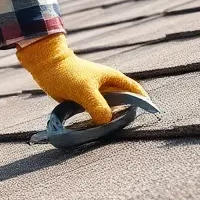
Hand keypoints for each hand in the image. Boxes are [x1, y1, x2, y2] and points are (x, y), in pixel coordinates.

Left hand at [16, 34, 148, 124]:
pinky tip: (97, 129)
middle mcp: (107, 86)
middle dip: (126, 115)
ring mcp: (96, 93)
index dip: (144, 101)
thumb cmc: (68, 74)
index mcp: (113, 79)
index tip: (151, 114)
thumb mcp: (84, 90)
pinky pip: (96, 112)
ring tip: (112, 132)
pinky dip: (98, 119)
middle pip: (122, 102)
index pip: (134, 90)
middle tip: (126, 130)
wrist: (47, 67)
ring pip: (109, 109)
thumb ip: (97, 105)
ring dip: (110, 119)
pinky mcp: (85, 99)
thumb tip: (107, 121)